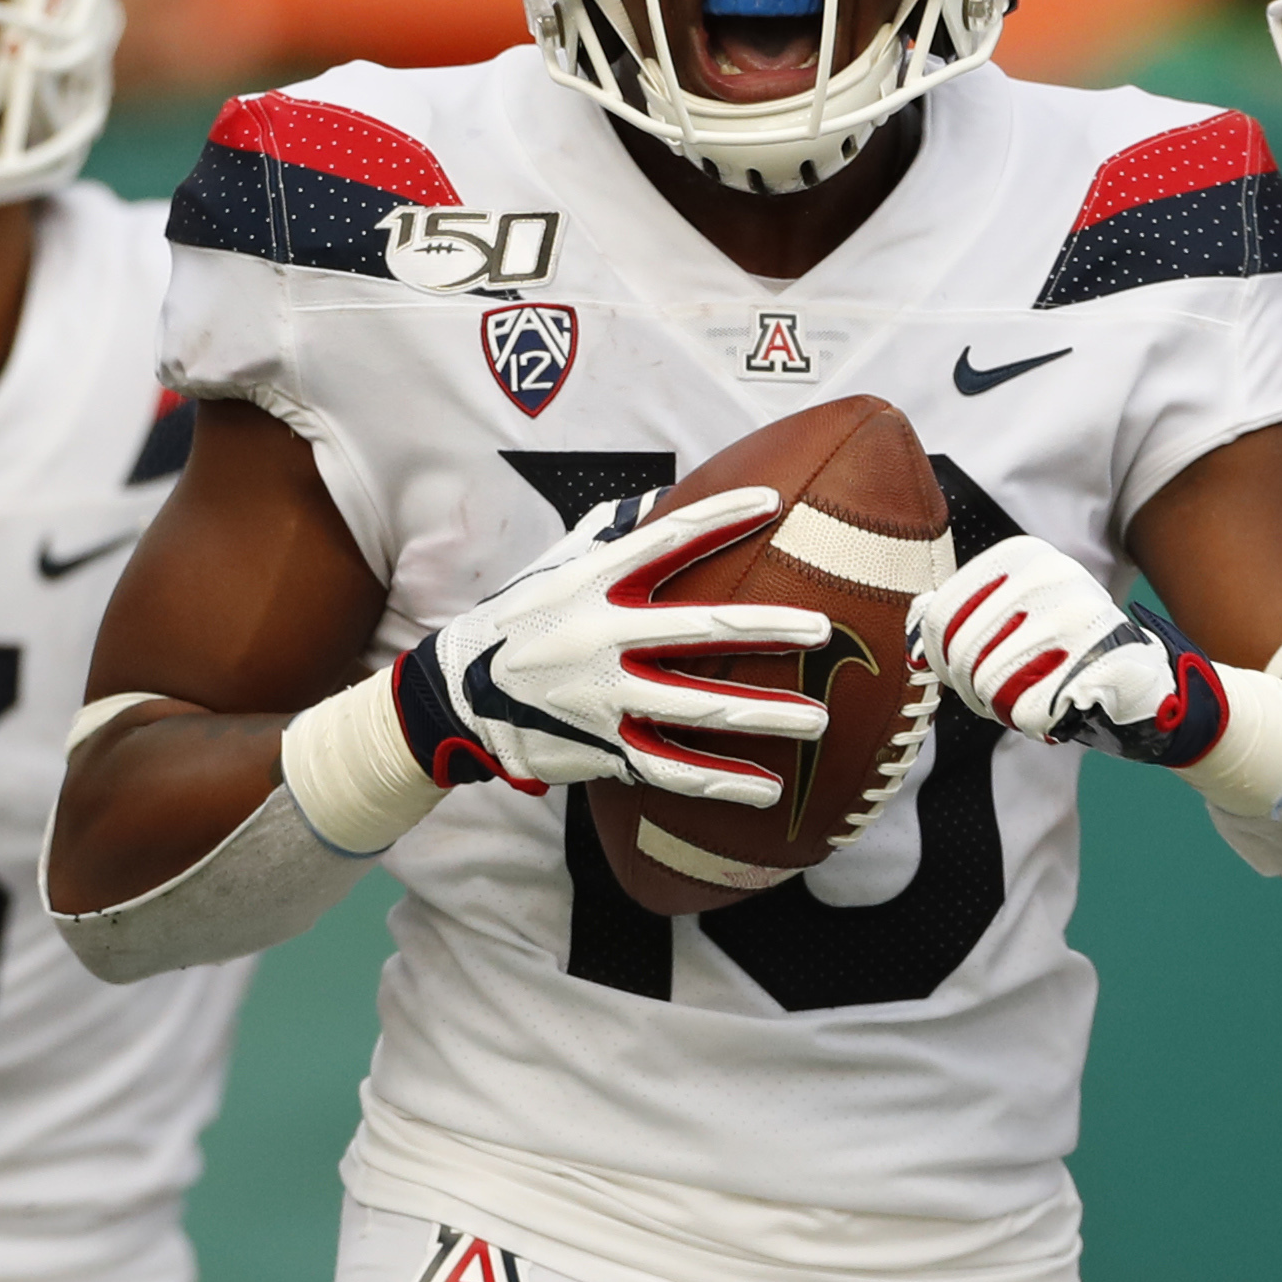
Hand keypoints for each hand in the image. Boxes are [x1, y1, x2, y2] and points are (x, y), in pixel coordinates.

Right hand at [395, 486, 831, 803]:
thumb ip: (610, 532)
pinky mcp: (603, 746)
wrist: (459, 696)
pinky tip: (767, 786)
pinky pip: (671, 767)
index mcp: (592, 582)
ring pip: (696, 707)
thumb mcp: (554, 566)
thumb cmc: (520, 619)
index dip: (720, 517)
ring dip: (763, 714)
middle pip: (698, 629)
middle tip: (822, 630)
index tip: (773, 503)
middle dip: (767, 630)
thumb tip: (665, 495)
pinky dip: (720, 780)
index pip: (666, 539)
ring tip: (818, 719)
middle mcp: (601, 636)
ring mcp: (604, 696)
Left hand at [913, 537, 1231, 764]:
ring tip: (1030, 697)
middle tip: (1001, 694)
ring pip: (989, 685)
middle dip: (972, 689)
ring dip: (1001, 708)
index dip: (941, 660)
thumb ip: (960, 611)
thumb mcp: (1014, 613)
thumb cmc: (1063, 651)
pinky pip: (1027, 712)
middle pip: (960, 655)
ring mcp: (1077, 617)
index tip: (966, 669)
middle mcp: (1049, 576)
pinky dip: (1032, 724)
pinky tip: (1054, 710)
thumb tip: (913, 619)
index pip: (938, 617)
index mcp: (1022, 556)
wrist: (1143, 681)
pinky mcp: (1098, 662)